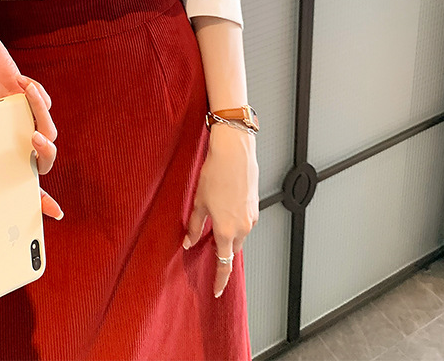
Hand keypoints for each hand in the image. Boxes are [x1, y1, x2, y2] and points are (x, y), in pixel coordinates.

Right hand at [0, 10, 63, 220]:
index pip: (22, 183)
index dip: (40, 200)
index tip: (55, 213)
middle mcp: (15, 140)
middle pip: (44, 159)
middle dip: (46, 152)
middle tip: (34, 139)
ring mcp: (26, 121)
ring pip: (47, 128)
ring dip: (40, 110)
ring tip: (24, 92)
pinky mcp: (34, 101)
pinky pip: (46, 103)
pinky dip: (36, 92)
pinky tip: (19, 81)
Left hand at [183, 123, 258, 297]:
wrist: (234, 153)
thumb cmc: (216, 174)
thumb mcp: (198, 202)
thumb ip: (194, 225)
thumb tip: (188, 241)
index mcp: (226, 230)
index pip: (224, 263)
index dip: (220, 279)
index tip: (217, 290)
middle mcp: (242, 227)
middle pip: (233, 250)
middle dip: (223, 254)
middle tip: (211, 253)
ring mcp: (251, 217)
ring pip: (240, 235)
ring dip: (229, 236)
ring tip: (215, 225)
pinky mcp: (255, 206)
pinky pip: (245, 222)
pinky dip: (235, 222)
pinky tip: (225, 209)